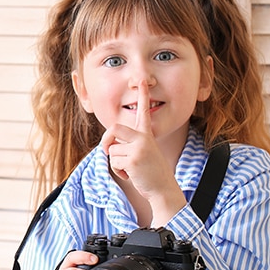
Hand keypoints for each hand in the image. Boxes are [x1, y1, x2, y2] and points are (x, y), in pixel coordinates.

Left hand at [99, 81, 184, 224]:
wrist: (163, 189)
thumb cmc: (150, 172)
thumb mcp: (142, 153)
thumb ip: (129, 144)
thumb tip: (108, 144)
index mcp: (147, 134)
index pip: (143, 112)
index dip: (144, 96)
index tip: (143, 81)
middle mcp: (143, 138)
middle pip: (114, 129)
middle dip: (106, 141)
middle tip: (107, 150)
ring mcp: (139, 148)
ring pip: (111, 150)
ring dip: (116, 162)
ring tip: (131, 168)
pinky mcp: (133, 159)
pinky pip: (113, 161)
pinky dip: (118, 171)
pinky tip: (132, 175)